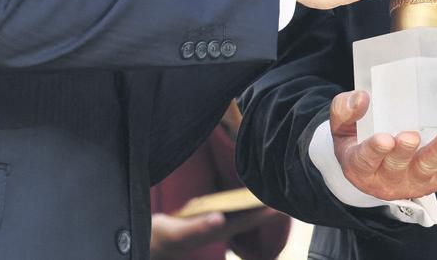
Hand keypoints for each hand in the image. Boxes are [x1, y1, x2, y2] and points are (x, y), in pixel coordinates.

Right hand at [149, 207, 285, 257]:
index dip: (265, 212)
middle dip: (266, 208)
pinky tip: (244, 199)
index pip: (248, 221)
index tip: (282, 203)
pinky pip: (231, 212)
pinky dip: (241, 204)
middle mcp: (219, 229)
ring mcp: (214, 225)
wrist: (151, 241)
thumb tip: (220, 218)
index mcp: (216, 231)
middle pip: (249, 218)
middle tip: (286, 196)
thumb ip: (199, 226)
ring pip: (242, 216)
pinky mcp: (207, 220)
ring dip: (256, 207)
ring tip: (270, 195)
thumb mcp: (178, 231)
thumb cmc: (164, 236)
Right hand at [329, 90, 436, 200]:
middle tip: (411, 136)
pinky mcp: (433, 182)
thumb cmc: (356, 140)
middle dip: (405, 152)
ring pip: (426, 171)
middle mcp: (386, 180)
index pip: (365, 160)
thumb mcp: (340, 126)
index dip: (374, 151)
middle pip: (397, 167)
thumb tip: (362, 97)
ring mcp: (411, 183)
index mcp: (359, 166)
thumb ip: (344, 110)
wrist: (371, 167)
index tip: (383, 139)